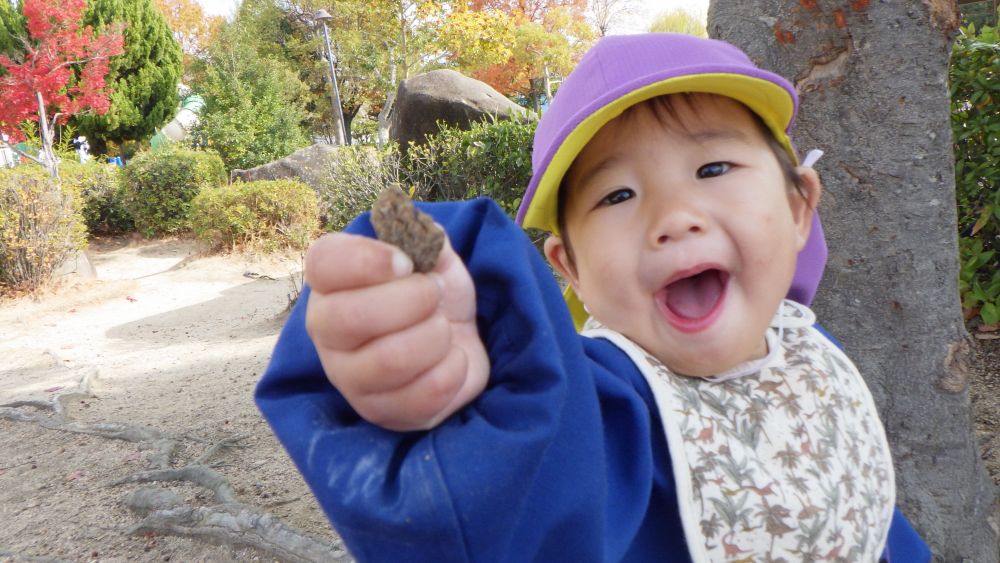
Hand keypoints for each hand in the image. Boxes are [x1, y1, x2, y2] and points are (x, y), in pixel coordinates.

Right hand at [304, 231, 488, 431]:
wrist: (457, 344)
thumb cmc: (433, 296)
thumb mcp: (436, 259)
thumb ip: (428, 239)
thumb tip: (427, 233)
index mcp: (332, 282)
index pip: (322, 263)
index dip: (366, 260)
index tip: (406, 262)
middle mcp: (327, 329)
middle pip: (349, 317)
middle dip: (412, 300)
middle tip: (436, 293)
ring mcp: (348, 376)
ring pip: (389, 360)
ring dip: (435, 336)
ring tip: (443, 328)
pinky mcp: (379, 410)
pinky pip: (420, 395)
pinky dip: (451, 370)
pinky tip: (451, 358)